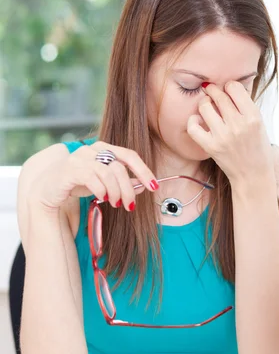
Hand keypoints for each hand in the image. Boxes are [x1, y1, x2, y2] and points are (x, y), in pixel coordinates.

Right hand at [28, 142, 158, 211]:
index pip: (129, 155)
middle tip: (130, 205)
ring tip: (115, 203)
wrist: (50, 189)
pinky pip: (93, 179)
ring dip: (116, 192)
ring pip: (108, 173)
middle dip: (129, 189)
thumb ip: (121, 182)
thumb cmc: (79, 184)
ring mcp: (80, 157)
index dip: (144, 171)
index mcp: (104, 148)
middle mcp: (92, 149)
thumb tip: (142, 187)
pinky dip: (101, 191)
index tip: (154, 187)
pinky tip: (101, 198)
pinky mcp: (71, 168)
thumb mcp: (104, 182)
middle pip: (120, 167)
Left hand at [186, 81, 273, 184]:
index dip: (229, 86)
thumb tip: (226, 87)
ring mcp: (223, 136)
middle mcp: (238, 125)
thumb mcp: (260, 124)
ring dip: (204, 103)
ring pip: (205, 106)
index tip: (228, 91)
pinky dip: (193, 120)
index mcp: (253, 117)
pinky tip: (199, 120)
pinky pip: (193, 126)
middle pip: (219, 95)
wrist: (253, 176)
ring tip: (207, 106)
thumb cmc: (257, 148)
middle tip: (212, 92)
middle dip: (214, 90)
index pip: (234, 87)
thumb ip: (245, 106)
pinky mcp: (211, 147)